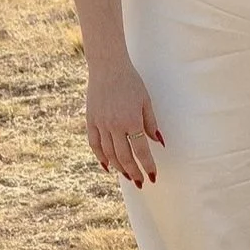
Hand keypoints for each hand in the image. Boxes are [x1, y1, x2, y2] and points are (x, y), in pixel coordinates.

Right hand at [86, 54, 165, 184]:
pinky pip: (95, 144)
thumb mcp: (146, 100)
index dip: (148, 165)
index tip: (153, 176)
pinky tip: (108, 166)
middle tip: (141, 182)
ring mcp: (101, 124)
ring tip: (128, 176)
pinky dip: (101, 157)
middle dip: (134, 172)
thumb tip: (159, 143)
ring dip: (119, 168)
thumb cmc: (131, 82)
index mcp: (132, 120)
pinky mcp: (90, 121)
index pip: (141, 150)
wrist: (108, 67)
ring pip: (109, 154)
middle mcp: (115, 125)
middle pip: (124, 156)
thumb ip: (151, 123)